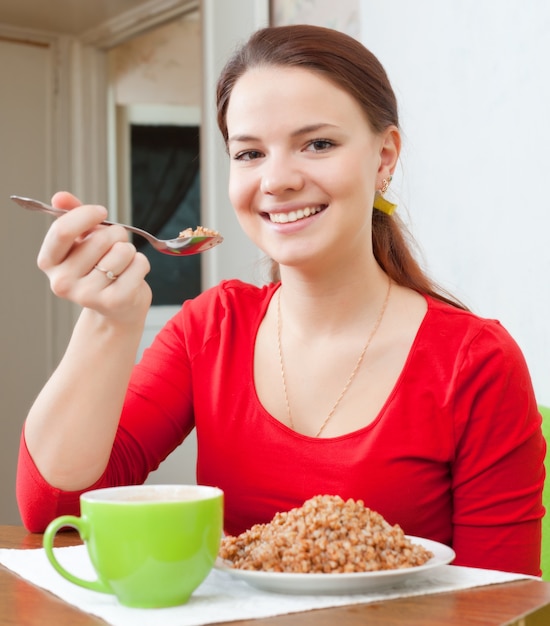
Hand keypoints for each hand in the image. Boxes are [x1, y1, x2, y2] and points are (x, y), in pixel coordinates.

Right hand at [37, 191, 151, 322]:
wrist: (116, 309)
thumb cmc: (99, 268)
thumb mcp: (83, 241)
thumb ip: (73, 216)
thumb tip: (60, 197)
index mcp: (48, 262)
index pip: (63, 231)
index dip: (86, 214)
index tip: (101, 212)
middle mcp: (62, 282)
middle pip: (100, 239)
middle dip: (116, 234)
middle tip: (115, 246)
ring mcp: (87, 295)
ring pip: (122, 251)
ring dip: (129, 251)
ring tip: (122, 264)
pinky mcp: (114, 302)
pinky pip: (139, 264)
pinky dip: (142, 264)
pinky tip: (132, 276)